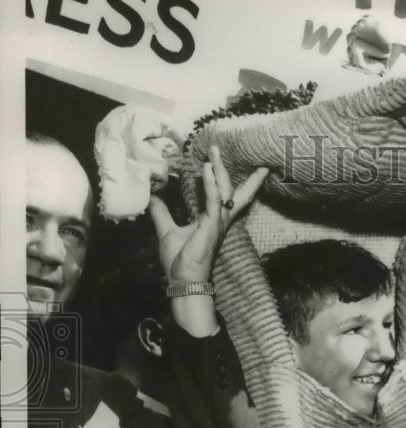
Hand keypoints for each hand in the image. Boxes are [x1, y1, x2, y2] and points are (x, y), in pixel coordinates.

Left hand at [149, 145, 267, 281]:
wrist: (182, 280)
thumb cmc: (179, 261)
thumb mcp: (167, 230)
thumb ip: (162, 213)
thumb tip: (152, 198)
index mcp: (212, 219)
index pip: (225, 195)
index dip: (228, 179)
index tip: (226, 161)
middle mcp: (219, 219)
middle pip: (230, 188)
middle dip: (227, 168)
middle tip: (217, 147)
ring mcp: (217, 222)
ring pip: (225, 190)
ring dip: (219, 170)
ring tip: (213, 152)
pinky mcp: (212, 226)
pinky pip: (215, 201)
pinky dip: (211, 185)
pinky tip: (206, 169)